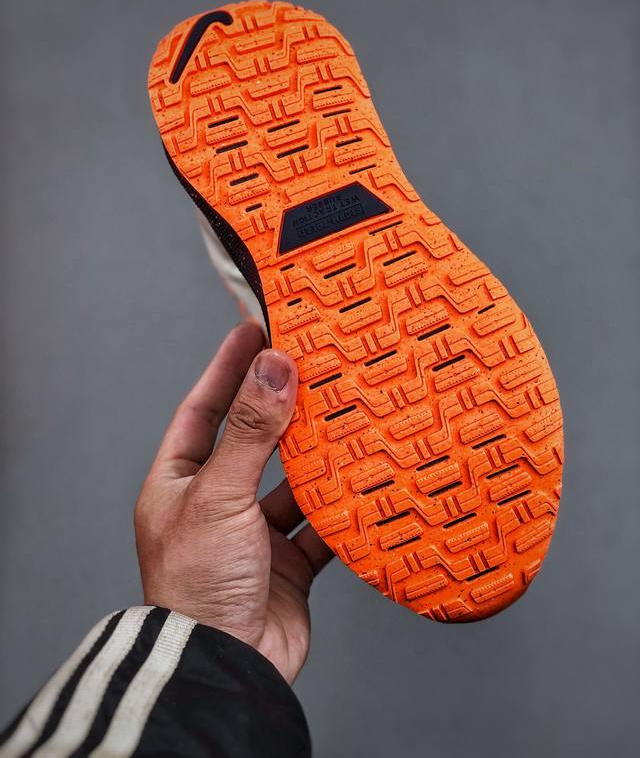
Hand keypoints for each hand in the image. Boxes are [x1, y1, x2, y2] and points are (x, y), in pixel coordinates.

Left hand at [134, 322, 333, 683]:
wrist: (224, 669)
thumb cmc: (198, 586)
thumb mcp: (219, 495)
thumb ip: (250, 432)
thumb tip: (273, 367)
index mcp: (180, 484)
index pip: (203, 409)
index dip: (227, 368)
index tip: (253, 329)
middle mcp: (215, 504)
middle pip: (253, 441)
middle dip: (281, 407)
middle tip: (312, 365)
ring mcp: (252, 535)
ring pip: (292, 482)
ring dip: (317, 457)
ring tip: (346, 417)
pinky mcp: (286, 564)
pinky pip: (318, 524)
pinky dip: (340, 507)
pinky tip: (363, 482)